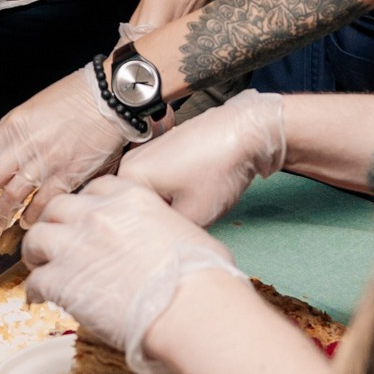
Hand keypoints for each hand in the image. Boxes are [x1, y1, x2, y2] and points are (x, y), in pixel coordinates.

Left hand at [0, 65, 137, 236]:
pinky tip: (27, 223)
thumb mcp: (31, 110)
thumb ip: (12, 136)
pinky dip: (32, 217)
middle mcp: (23, 146)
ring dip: (0, 216)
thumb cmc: (73, 99)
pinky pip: (43, 203)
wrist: (107, 97)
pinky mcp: (68, 175)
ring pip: (11, 198)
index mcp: (10, 127)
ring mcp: (45, 162)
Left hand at [21, 174, 245, 372]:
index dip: (87, 206)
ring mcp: (77, 245)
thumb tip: (165, 245)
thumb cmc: (203, 277)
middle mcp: (99, 215)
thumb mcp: (187, 232)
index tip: (86, 219)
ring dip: (37, 252)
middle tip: (57, 241)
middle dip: (55, 223)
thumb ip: (162, 229)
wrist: (191, 308)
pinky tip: (40, 297)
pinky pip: (37, 279)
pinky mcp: (63, 279)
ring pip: (38, 238)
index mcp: (131, 198)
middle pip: (59, 207)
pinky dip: (35, 289)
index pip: (96, 189)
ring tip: (39, 266)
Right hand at [120, 91, 285, 224]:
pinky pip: (163, 181)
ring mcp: (148, 153)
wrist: (245, 133)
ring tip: (193, 206)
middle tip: (186, 224)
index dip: (156, 232)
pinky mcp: (165, 151)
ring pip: (154, 194)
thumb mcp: (194, 216)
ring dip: (170, 204)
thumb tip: (164, 240)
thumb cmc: (219, 167)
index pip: (132, 218)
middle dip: (162, 217)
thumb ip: (170, 233)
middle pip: (141, 205)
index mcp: (129, 176)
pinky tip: (196, 192)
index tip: (175, 237)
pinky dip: (177, 191)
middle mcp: (131, 161)